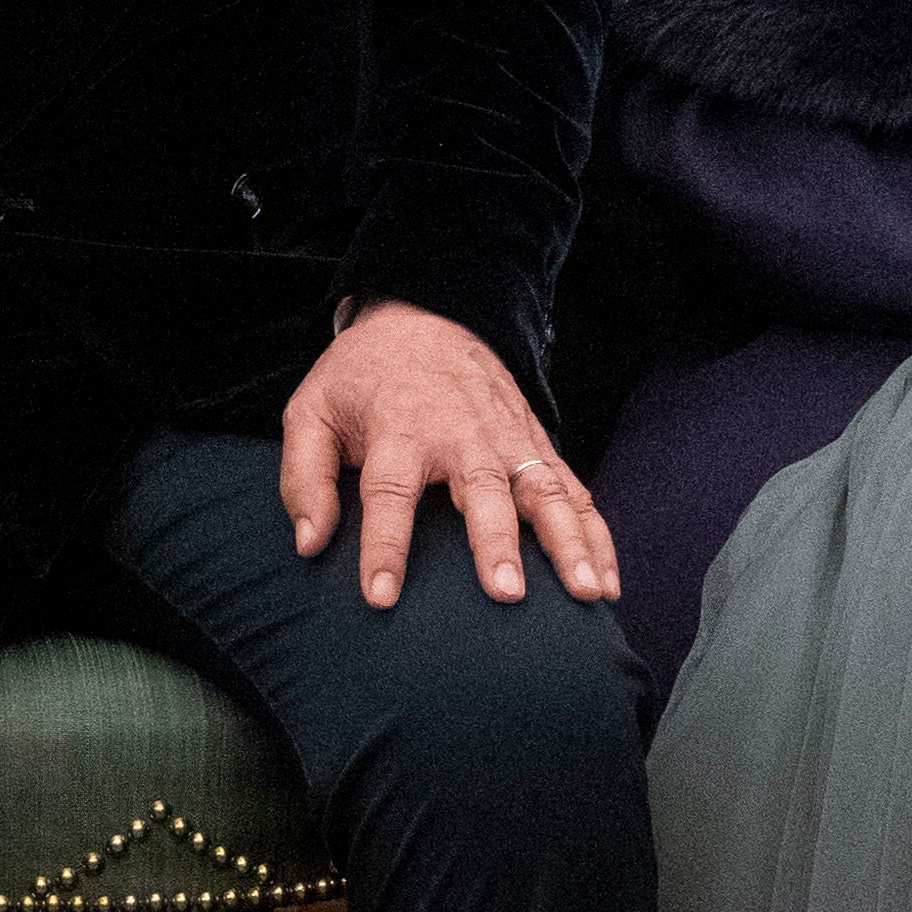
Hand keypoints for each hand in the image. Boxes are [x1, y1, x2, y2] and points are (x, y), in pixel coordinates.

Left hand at [279, 300, 616, 609]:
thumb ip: (304, 477)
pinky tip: (607, 582)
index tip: (381, 596)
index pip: (389, 492)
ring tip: (587, 592)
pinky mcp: (536, 443)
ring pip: (545, 491)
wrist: (423, 315)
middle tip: (507, 594)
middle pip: (483, 491)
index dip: (384, 545)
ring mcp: (508, 438)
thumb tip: (311, 545)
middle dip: (496, 543)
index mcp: (400, 428)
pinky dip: (596, 534)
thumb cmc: (362, 378)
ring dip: (568, 541)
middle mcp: (461, 435)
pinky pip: (573, 490)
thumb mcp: (311, 411)